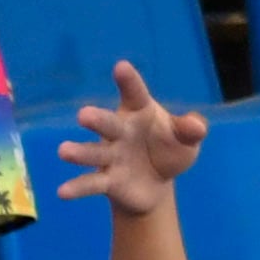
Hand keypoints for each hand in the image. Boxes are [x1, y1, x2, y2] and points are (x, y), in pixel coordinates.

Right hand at [54, 59, 207, 213]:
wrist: (155, 185)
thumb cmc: (168, 151)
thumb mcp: (186, 141)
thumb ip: (190, 131)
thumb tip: (197, 126)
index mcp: (140, 112)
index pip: (135, 94)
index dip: (128, 81)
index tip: (121, 67)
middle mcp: (120, 131)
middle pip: (107, 123)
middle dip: (96, 120)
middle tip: (83, 115)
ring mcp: (111, 155)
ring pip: (93, 153)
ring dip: (79, 153)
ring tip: (63, 152)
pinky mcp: (108, 180)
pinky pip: (91, 183)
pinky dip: (77, 188)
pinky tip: (62, 193)